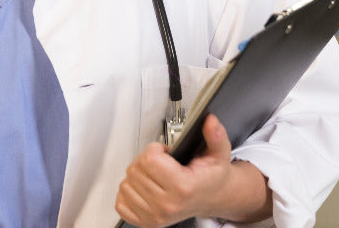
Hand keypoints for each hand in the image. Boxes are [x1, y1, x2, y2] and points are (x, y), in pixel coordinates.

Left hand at [114, 115, 270, 227]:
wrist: (212, 199)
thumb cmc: (210, 178)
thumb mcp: (218, 154)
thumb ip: (215, 136)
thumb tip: (210, 121)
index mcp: (183, 188)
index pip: (149, 160)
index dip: (155, 149)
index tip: (165, 152)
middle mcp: (168, 205)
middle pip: (136, 170)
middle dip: (146, 161)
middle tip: (161, 164)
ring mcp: (155, 216)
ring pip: (126, 184)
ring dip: (137, 176)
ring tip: (155, 176)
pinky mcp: (146, 223)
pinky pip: (121, 202)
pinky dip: (129, 193)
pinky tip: (145, 189)